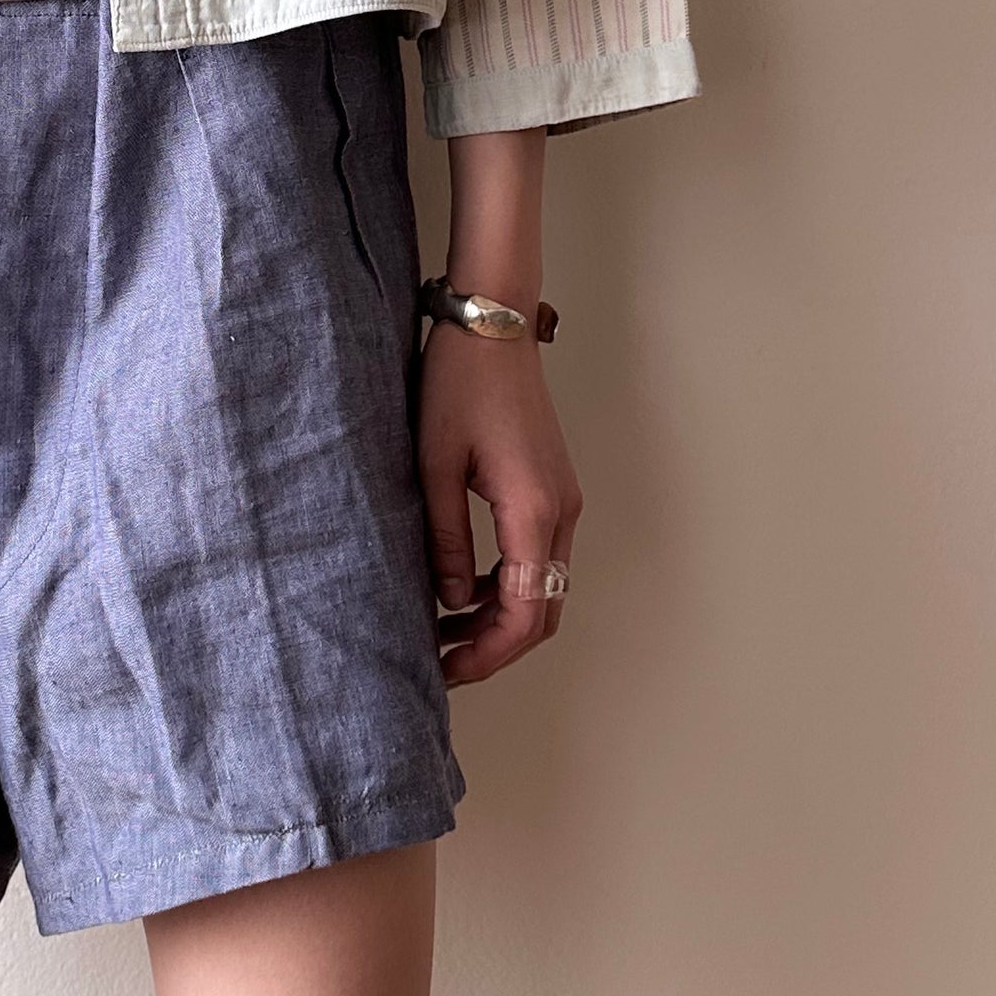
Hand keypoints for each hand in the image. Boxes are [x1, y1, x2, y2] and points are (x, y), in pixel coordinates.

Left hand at [419, 322, 580, 686]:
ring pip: (543, 587)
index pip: (524, 615)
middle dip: (495, 645)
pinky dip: (507, 584)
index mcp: (533, 513)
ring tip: (443, 627)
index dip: (487, 654)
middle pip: (542, 611)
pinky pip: (538, 557)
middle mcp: (560, 514)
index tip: (446, 668)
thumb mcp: (433, 467)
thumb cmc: (458, 385)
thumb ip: (445, 540)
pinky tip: (463, 584)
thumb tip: (450, 600)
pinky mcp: (551, 488)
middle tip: (442, 659)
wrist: (492, 326)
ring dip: (500, 615)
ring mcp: (562, 501)